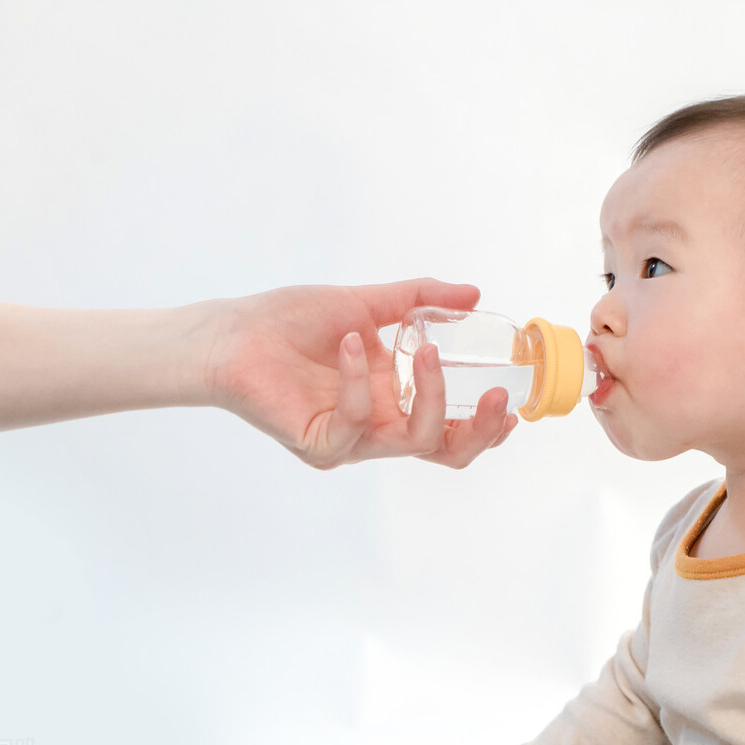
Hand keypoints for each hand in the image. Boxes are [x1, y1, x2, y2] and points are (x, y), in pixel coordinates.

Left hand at [201, 278, 517, 468]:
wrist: (234, 332)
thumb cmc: (290, 321)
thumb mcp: (366, 303)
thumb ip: (420, 300)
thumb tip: (473, 293)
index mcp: (393, 399)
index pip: (449, 428)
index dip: (484, 426)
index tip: (510, 404)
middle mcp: (377, 427)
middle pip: (444, 451)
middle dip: (479, 430)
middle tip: (497, 398)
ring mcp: (350, 439)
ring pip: (413, 442)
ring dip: (430, 393)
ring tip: (427, 350)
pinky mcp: (318, 443)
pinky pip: (356, 423)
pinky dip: (359, 382)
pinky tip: (349, 344)